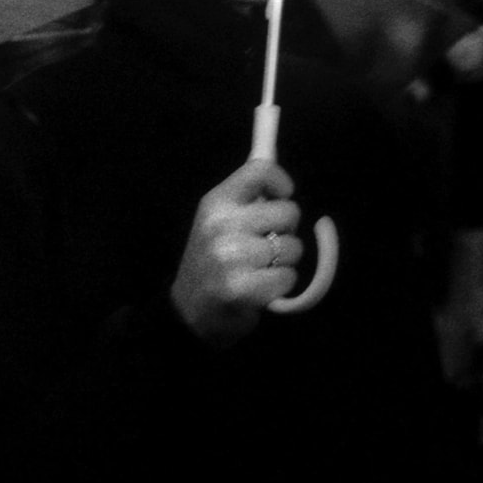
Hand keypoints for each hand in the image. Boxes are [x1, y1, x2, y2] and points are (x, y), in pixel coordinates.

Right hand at [171, 158, 303, 345]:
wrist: (188, 312)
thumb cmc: (211, 263)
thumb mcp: (217, 221)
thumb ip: (246, 200)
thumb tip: (281, 183)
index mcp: (215, 202)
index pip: (260, 170)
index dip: (281, 182)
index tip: (282, 197)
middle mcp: (221, 224)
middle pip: (289, 212)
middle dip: (285, 231)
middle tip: (264, 246)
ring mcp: (231, 257)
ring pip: (293, 247)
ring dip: (284, 262)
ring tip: (259, 269)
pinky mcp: (242, 288)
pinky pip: (288, 277)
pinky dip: (281, 285)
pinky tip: (260, 288)